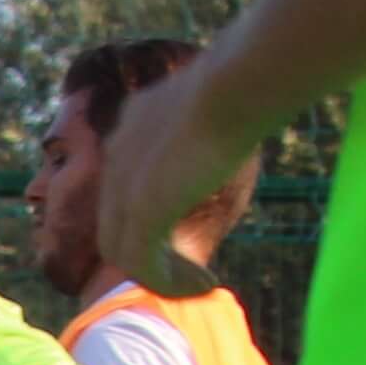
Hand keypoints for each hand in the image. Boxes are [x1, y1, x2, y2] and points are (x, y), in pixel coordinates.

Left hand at [97, 52, 235, 297]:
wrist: (238, 81)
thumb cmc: (249, 80)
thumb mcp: (219, 100)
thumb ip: (211, 115)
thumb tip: (242, 114)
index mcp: (133, 127)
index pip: (124, 186)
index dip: (149, 214)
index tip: (184, 229)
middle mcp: (118, 156)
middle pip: (116, 224)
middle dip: (148, 253)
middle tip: (186, 270)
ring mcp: (124, 186)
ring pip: (124, 250)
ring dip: (160, 275)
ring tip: (197, 284)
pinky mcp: (142, 211)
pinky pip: (144, 264)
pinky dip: (169, 282)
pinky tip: (204, 284)